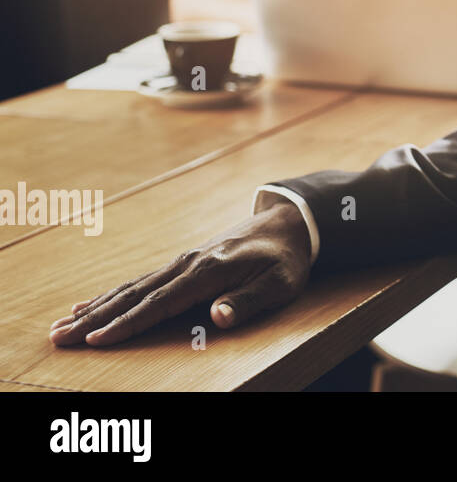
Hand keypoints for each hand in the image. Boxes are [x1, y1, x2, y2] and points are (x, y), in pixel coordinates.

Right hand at [49, 200, 311, 347]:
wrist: (288, 224)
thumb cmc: (286, 259)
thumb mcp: (280, 284)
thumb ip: (248, 301)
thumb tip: (217, 316)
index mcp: (208, 272)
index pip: (160, 304)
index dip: (127, 325)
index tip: (96, 341)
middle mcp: (187, 264)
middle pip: (134, 296)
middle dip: (95, 319)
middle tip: (59, 336)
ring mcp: (181, 262)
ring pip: (130, 288)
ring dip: (95, 308)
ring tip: (62, 325)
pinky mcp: (181, 264)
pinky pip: (139, 282)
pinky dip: (111, 295)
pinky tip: (90, 305)